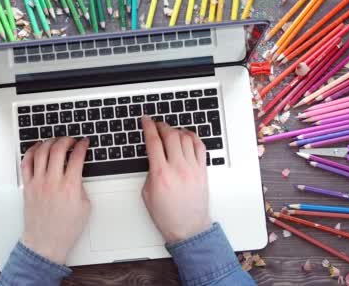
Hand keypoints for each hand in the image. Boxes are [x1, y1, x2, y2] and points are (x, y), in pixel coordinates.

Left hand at [20, 137, 90, 264]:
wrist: (46, 242)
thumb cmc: (65, 229)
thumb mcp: (85, 206)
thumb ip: (81, 186)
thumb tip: (77, 173)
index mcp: (70, 186)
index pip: (77, 157)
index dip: (82, 145)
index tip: (84, 142)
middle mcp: (53, 182)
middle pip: (58, 149)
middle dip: (67, 139)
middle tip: (71, 140)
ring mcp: (38, 183)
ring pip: (41, 152)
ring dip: (50, 142)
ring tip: (55, 141)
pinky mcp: (28, 186)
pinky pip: (26, 163)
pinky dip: (31, 151)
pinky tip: (37, 148)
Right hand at [140, 116, 211, 243]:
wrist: (188, 228)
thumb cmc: (168, 216)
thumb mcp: (147, 194)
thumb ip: (149, 172)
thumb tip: (153, 156)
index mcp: (161, 174)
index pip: (153, 142)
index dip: (148, 127)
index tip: (145, 120)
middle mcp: (178, 168)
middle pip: (170, 135)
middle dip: (161, 125)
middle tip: (156, 124)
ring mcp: (192, 168)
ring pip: (185, 137)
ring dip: (176, 130)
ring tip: (170, 131)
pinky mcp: (202, 171)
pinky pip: (200, 146)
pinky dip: (192, 137)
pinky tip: (186, 136)